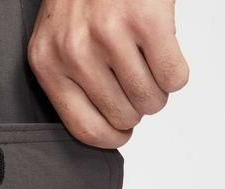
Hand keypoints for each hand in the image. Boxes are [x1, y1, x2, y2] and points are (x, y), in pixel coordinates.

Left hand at [27, 0, 188, 147]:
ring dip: (158, 92)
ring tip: (148, 67)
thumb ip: (70, 84)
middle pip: (123, 116)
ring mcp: (110, 33)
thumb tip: (106, 132)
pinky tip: (164, 52)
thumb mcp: (58, 42)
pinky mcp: (147, 18)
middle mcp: (74, 51)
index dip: (112, 138)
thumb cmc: (84, 0)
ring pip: (151, 101)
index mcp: (47, 63)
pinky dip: (177, 73)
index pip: (84, 129)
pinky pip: (174, 77)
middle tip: (136, 82)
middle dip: (137, 107)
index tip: (123, 133)